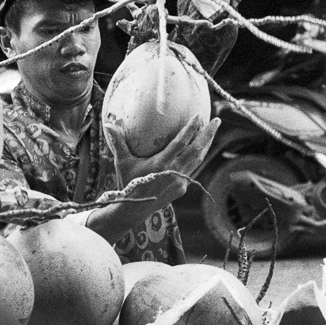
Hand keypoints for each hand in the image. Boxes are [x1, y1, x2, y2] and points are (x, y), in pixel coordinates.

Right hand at [105, 111, 219, 186]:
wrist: (134, 209)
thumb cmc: (127, 183)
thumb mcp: (122, 162)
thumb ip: (118, 143)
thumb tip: (108, 124)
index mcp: (161, 163)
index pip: (181, 142)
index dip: (192, 128)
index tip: (200, 115)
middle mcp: (174, 172)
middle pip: (197, 150)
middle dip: (208, 134)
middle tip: (217, 120)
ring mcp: (180, 181)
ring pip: (198, 160)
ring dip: (206, 145)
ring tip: (211, 132)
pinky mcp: (182, 188)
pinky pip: (192, 170)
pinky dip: (197, 158)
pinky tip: (199, 150)